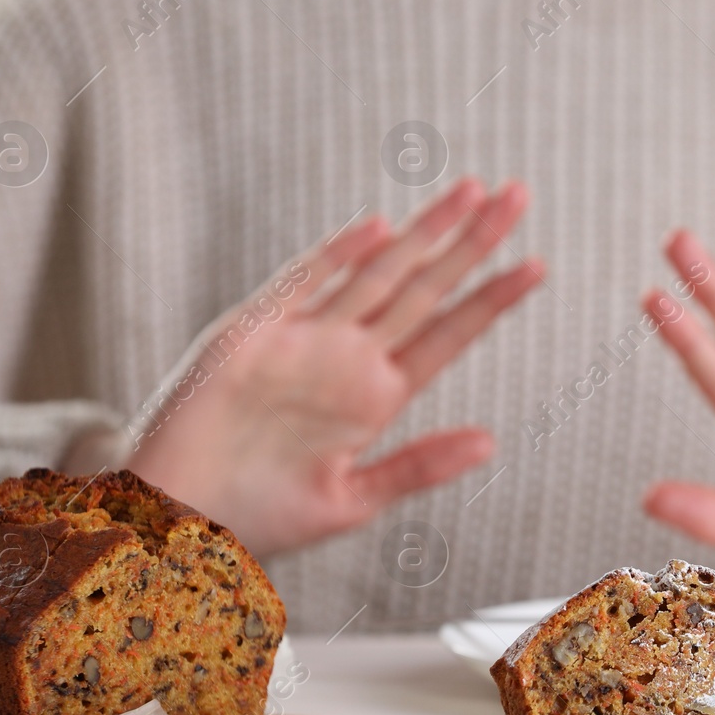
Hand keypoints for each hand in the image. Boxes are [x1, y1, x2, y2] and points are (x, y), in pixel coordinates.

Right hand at [125, 178, 541, 554]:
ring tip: (471, 193)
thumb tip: (492, 441)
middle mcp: (346, 358)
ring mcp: (302, 340)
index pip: (446, 335)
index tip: (537, 266)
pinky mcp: (251, 333)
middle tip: (519, 196)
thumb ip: (418, 466)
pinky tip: (380, 229)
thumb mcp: (352, 499)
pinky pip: (300, 284)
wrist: (177, 521)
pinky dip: (336, 256)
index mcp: (375, 397)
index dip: (490, 300)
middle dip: (469, 243)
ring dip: (422, 233)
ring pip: (375, 272)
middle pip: (422, 288)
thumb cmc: (260, 517)